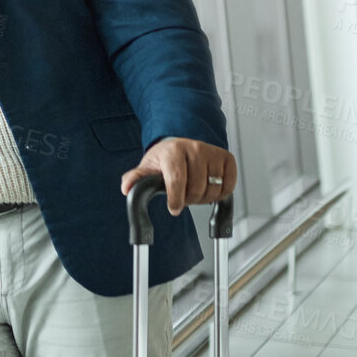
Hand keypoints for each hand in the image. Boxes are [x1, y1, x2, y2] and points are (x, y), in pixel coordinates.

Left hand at [120, 137, 237, 215]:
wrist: (180, 147)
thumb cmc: (165, 159)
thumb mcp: (147, 168)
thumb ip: (135, 179)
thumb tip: (127, 188)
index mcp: (173, 150)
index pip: (177, 179)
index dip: (176, 199)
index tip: (174, 209)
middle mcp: (195, 148)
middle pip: (197, 188)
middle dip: (189, 200)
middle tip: (183, 198)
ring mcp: (213, 152)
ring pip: (213, 189)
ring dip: (204, 198)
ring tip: (194, 192)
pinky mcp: (227, 158)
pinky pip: (229, 186)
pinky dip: (220, 194)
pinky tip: (209, 189)